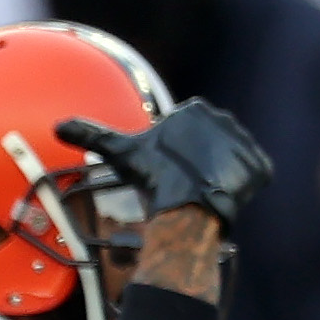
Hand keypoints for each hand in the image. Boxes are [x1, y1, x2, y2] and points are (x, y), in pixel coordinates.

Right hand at [62, 97, 271, 231]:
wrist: (187, 209)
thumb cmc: (153, 179)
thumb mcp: (121, 152)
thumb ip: (92, 134)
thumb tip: (58, 126)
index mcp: (194, 110)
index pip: (185, 136)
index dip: (175, 157)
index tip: (167, 173)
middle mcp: (224, 119)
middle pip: (209, 147)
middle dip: (198, 166)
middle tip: (184, 187)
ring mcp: (245, 144)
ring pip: (228, 163)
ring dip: (217, 177)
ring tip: (200, 194)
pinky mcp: (261, 169)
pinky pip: (250, 179)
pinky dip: (237, 190)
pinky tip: (220, 197)